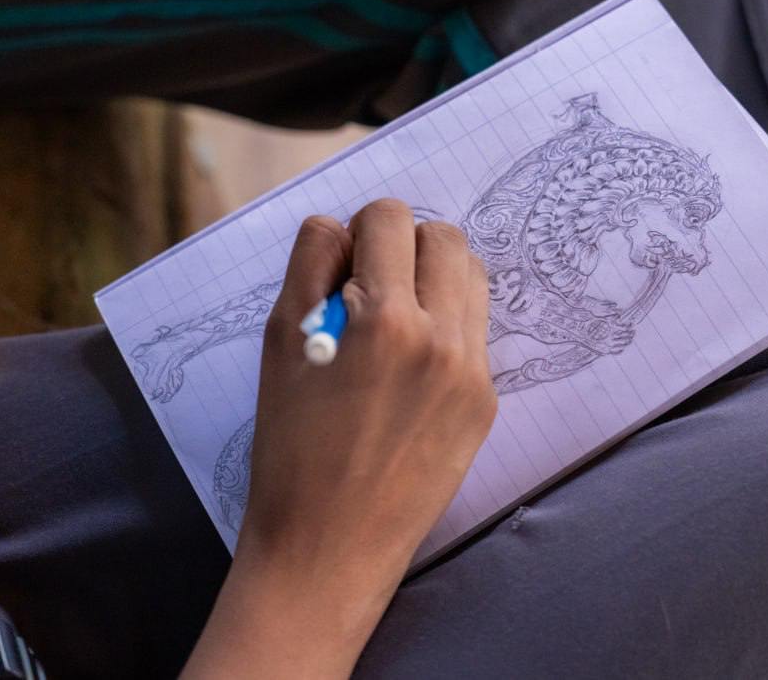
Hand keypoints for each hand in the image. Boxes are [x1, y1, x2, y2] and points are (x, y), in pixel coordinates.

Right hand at [184, 199, 495, 678]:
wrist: (330, 548)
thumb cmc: (290, 450)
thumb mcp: (280, 348)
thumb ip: (310, 268)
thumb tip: (341, 226)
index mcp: (386, 320)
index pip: (392, 218)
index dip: (361, 229)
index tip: (345, 262)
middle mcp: (443, 339)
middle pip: (446, 238)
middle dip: (405, 246)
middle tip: (371, 285)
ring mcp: (474, 373)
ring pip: (473, 279)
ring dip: (435, 279)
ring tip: (394, 318)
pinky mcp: (487, 403)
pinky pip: (476, 331)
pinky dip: (447, 327)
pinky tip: (410, 367)